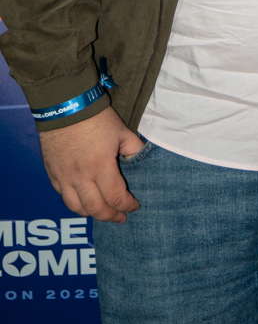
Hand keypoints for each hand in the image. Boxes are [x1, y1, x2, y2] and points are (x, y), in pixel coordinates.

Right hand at [39, 107, 143, 223]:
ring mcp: (63, 176)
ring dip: (90, 213)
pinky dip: (73, 201)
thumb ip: (133, 149)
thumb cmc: (96, 117)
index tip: (135, 206)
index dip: (127, 205)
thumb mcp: (122, 131)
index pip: (116, 197)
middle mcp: (80, 177)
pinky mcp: (52, 172)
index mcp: (100, 167)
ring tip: (101, 212)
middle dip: (110, 216)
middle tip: (120, 217)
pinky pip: (61, 194)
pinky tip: (82, 199)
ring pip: (75, 207)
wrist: (65, 105)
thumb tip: (139, 160)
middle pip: (95, 209)